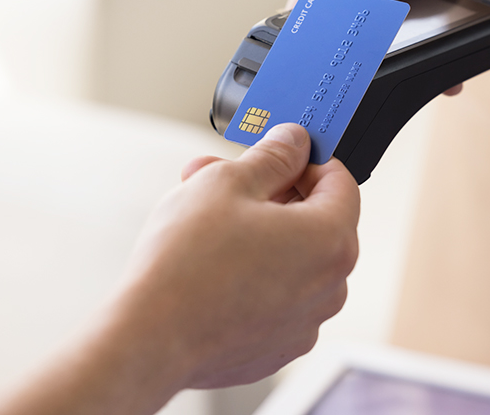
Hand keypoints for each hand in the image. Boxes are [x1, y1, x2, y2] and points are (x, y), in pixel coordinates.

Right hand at [0, 124, 359, 414]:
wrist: (149, 339)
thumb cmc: (187, 263)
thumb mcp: (228, 182)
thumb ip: (273, 156)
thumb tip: (293, 142)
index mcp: (331, 240)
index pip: (340, 182)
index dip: (306, 160)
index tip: (278, 154)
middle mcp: (330, 286)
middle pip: (315, 221)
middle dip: (272, 193)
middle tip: (225, 178)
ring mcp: (305, 322)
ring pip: (293, 259)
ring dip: (259, 231)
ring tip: (206, 219)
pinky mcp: (277, 347)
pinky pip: (276, 296)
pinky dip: (254, 275)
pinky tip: (212, 264)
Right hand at [288, 0, 489, 95]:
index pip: (306, 12)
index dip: (307, 40)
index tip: (314, 68)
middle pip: (338, 39)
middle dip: (347, 65)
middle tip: (355, 92)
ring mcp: (382, 10)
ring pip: (376, 50)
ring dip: (389, 69)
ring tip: (397, 91)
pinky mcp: (414, 20)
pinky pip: (417, 51)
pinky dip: (430, 65)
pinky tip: (445, 84)